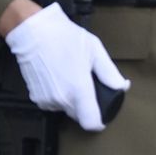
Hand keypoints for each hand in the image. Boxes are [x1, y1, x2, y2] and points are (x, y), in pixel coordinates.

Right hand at [4, 2, 129, 131]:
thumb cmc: (64, 37)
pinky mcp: (36, 97)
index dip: (99, 121)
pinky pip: (52, 104)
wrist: (34, 32)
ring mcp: (47, 99)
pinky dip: (57, 96)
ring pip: (66, 109)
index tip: (102, 114)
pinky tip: (57, 78)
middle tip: (85, 84)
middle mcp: (62, 99)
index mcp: (79, 89)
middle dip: (85, 105)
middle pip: (79, 115)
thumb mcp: (94, 50)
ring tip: (69, 76)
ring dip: (71, 100)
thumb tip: (122, 87)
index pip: (91, 123)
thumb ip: (109, 73)